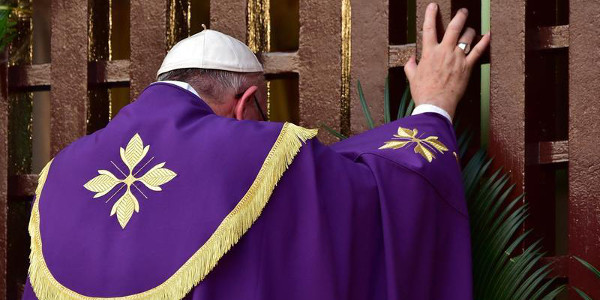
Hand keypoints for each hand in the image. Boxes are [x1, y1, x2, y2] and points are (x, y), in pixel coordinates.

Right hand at [404, 2, 490, 118]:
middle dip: (459, 16)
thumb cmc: (423, 92)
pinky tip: (487, 35)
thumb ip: (410, 66)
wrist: (436, 104)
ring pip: (467, 37)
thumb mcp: (412, 78)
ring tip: (470, 28)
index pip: (429, 29)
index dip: (430, 15)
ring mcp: (457, 58)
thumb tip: (410, 60)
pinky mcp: (467, 66)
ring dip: (469, 30)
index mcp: (429, 52)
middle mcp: (444, 51)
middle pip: (454, 27)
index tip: (432, 7)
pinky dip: (484, 42)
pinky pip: (478, 51)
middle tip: (462, 11)